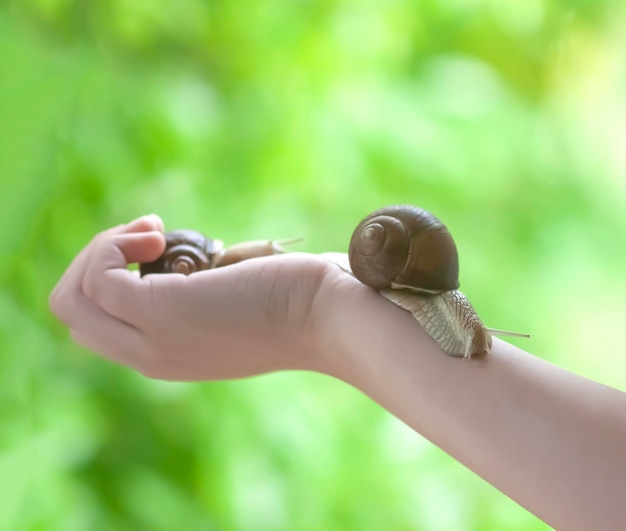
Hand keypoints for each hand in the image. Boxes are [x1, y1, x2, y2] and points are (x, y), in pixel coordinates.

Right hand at [49, 215, 339, 380]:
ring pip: (72, 298)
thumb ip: (196, 291)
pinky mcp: (162, 310)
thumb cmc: (295, 300)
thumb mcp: (233, 301)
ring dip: (100, 249)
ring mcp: (153, 339)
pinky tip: (156, 230)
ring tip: (152, 232)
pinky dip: (113, 243)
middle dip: (94, 260)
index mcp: (166, 357)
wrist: (330, 316)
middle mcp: (151, 358)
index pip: (97, 327)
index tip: (158, 247)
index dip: (113, 279)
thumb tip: (170, 252)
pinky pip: (99, 276)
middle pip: (72, 313)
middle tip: (148, 236)